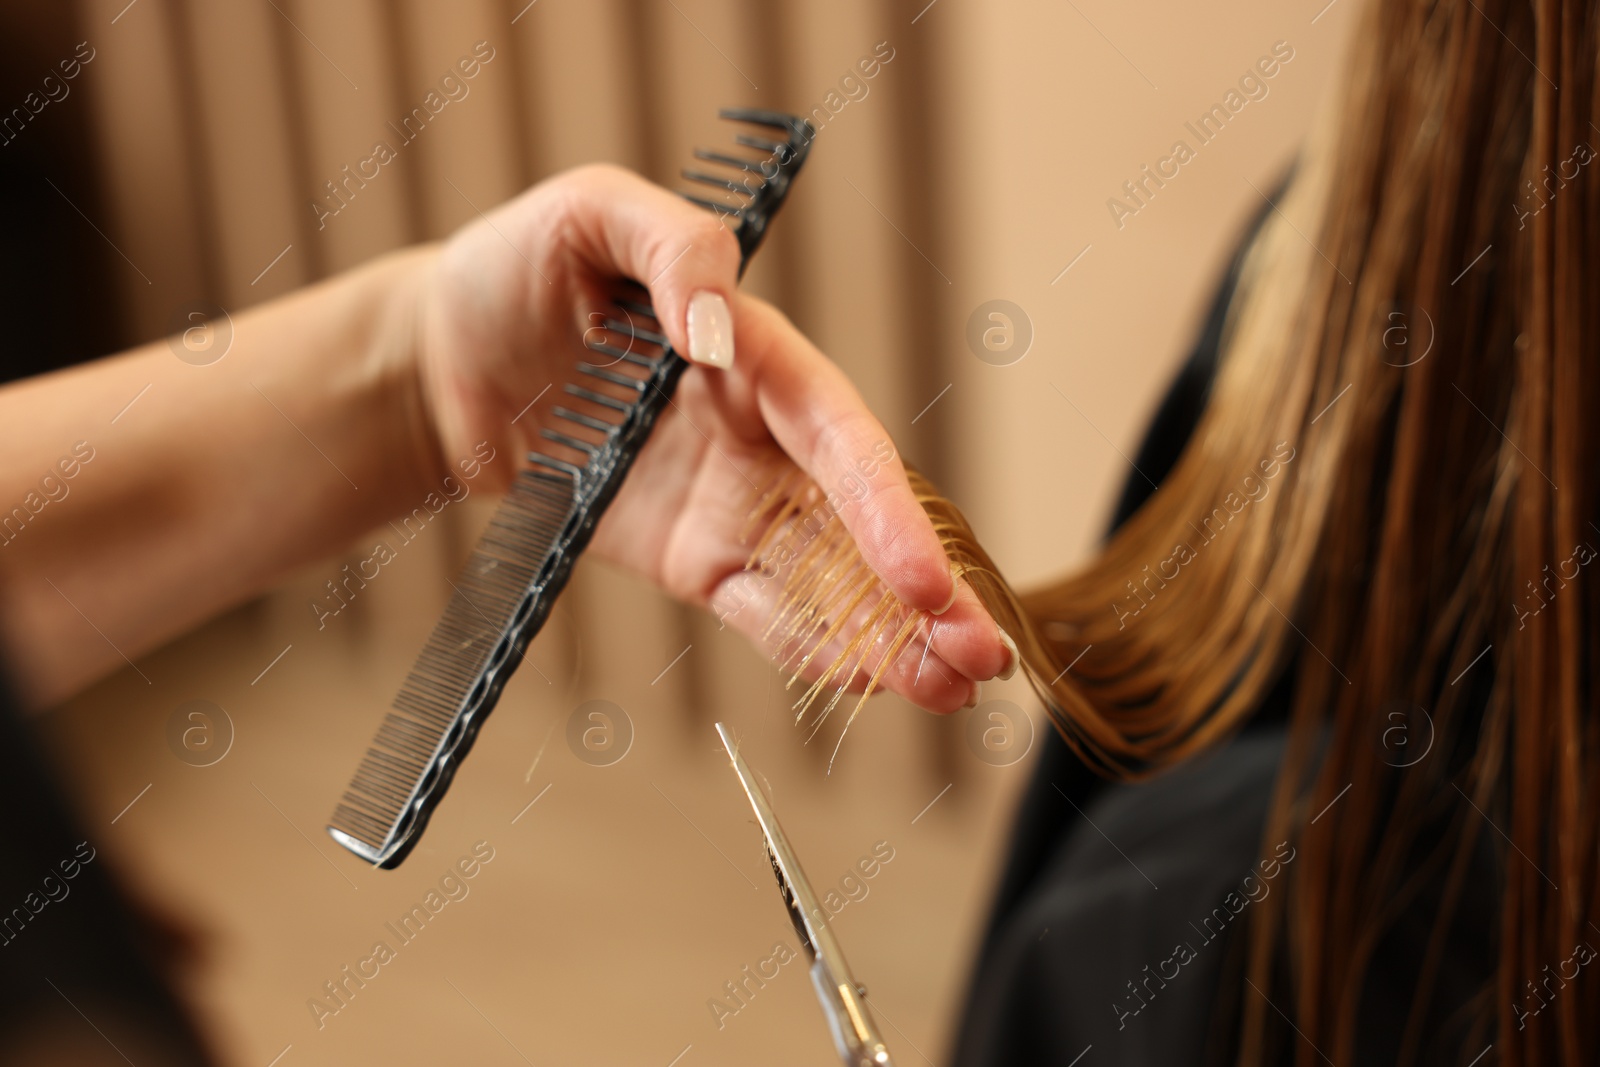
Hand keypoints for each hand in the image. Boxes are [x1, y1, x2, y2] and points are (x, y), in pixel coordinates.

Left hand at [404, 164, 1010, 710]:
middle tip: (983, 659)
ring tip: (951, 692)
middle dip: (928, 592)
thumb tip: (717, 329)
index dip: (886, 509)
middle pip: (861, 520)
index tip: (924, 578)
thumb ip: (673, 249)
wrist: (439, 362)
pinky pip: (762, 610)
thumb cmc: (518, 272)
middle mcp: (760, 436)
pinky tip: (870, 682)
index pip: (840, 437)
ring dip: (891, 635)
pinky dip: (814, 647)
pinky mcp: (691, 557)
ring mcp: (730, 503)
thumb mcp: (592, 217)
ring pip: (828, 578)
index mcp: (756, 355)